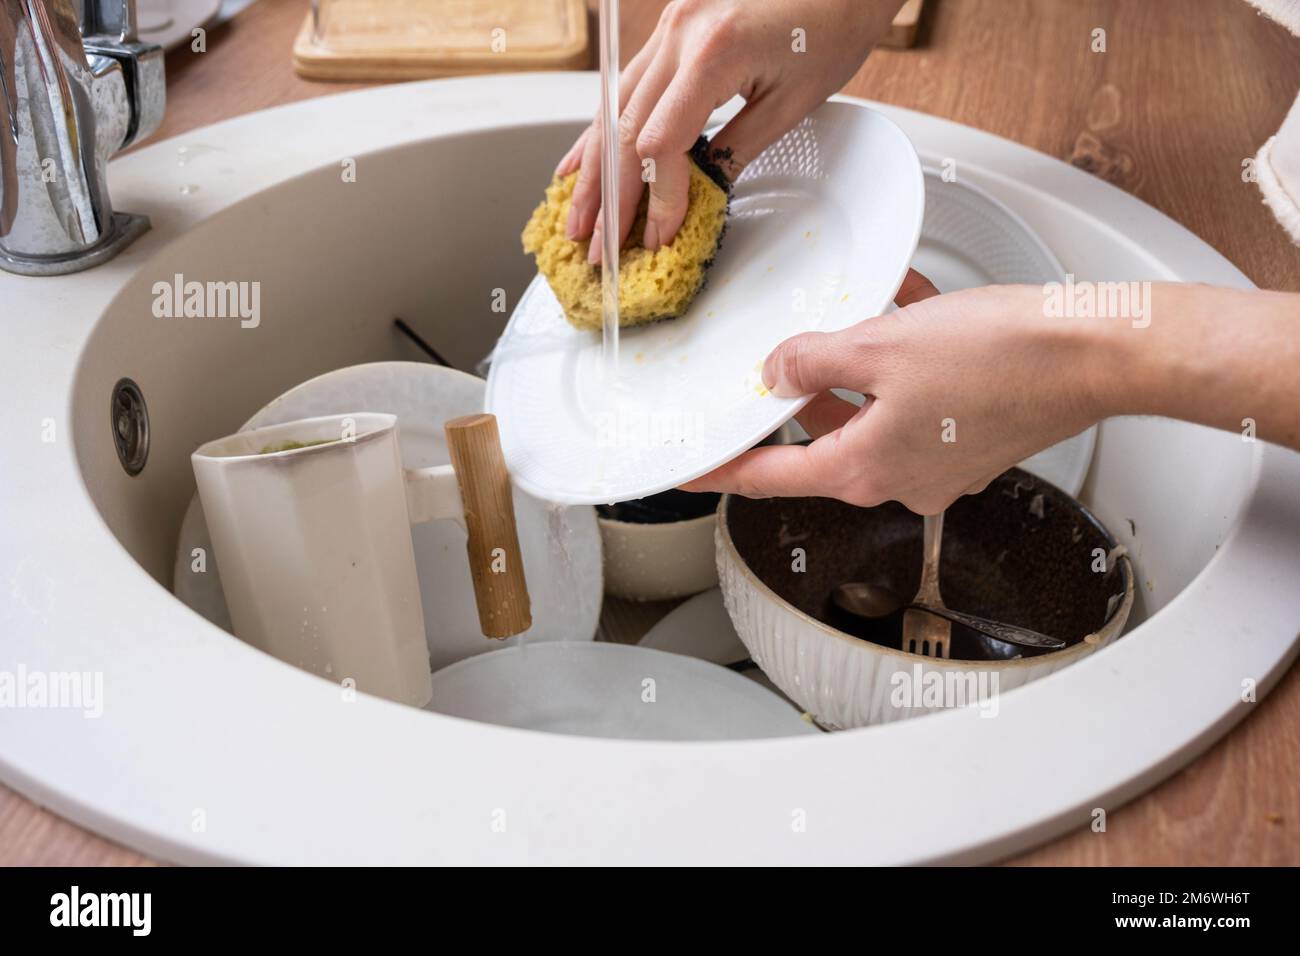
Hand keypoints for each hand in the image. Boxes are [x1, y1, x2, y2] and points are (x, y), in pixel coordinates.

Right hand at [558, 0, 901, 262]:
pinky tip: (579, 163)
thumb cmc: (832, 25)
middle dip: (608, 198)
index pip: (662, 143)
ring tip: (576, 219)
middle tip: (597, 249)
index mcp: (713, 51)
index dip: (657, 198)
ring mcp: (669, 26)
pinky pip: (625, 85)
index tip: (658, 236)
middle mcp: (679, 33)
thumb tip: (699, 191)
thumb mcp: (792, 102)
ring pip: (613, 108)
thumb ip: (738, 148)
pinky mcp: (670, 28)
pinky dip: (602, 129)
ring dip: (593, 171)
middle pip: (624, 129)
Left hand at [683, 272, 1113, 513]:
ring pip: (870, 410)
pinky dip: (904, 359)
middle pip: (823, 439)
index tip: (692, 471)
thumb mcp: (881, 346)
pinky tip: (908, 309)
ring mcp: (938, 461)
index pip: (770, 477)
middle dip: (804, 392)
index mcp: (866, 469)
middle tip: (784, 361)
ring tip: (858, 317)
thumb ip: (813, 359)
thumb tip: (778, 370)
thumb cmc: (1003, 360)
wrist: (1092, 355)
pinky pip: (914, 398)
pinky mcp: (968, 436)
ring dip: (858, 366)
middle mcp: (901, 477)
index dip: (722, 471)